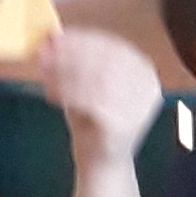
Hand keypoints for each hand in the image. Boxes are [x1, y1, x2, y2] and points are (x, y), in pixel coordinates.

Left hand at [41, 27, 160, 160]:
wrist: (103, 160)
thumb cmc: (93, 120)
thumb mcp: (87, 84)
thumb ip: (78, 61)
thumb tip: (55, 36)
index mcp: (144, 72)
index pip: (114, 47)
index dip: (84, 39)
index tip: (57, 37)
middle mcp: (149, 87)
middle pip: (106, 60)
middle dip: (71, 55)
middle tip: (44, 54)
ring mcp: (140, 106)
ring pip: (99, 78)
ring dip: (66, 73)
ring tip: (45, 75)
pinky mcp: (126, 124)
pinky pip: (93, 101)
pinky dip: (68, 94)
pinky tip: (52, 95)